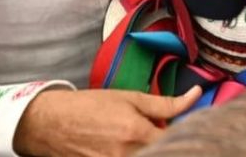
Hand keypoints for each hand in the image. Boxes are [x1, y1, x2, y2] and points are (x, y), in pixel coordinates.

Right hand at [13, 87, 201, 156]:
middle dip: (166, 144)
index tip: (187, 127)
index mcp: (136, 133)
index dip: (184, 134)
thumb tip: (196, 95)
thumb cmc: (90, 106)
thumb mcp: (130, 98)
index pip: (175, 140)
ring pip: (147, 156)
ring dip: (151, 149)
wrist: (50, 123)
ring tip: (137, 137)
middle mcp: (126, 155)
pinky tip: (127, 145)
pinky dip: (133, 153)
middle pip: (162, 152)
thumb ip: (166, 103)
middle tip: (159, 132)